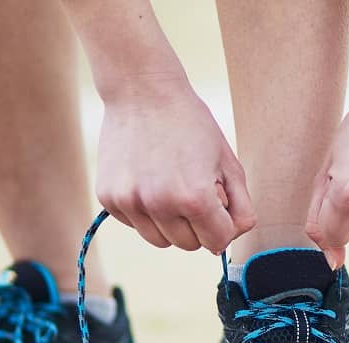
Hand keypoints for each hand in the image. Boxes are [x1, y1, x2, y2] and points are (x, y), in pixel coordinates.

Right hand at [96, 85, 255, 252]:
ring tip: (170, 185)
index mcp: (195, 199)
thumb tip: (228, 240)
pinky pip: (136, 225)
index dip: (222, 224)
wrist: (142, 90)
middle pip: (189, 245)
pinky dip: (146, 212)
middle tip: (192, 187)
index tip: (217, 200)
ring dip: (171, 224)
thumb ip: (240, 208)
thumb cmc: (192, 125)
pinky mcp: (108, 198)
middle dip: (198, 225)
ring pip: (161, 241)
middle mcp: (159, 205)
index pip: (218, 243)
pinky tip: (148, 179)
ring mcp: (130, 203)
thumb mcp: (229, 164)